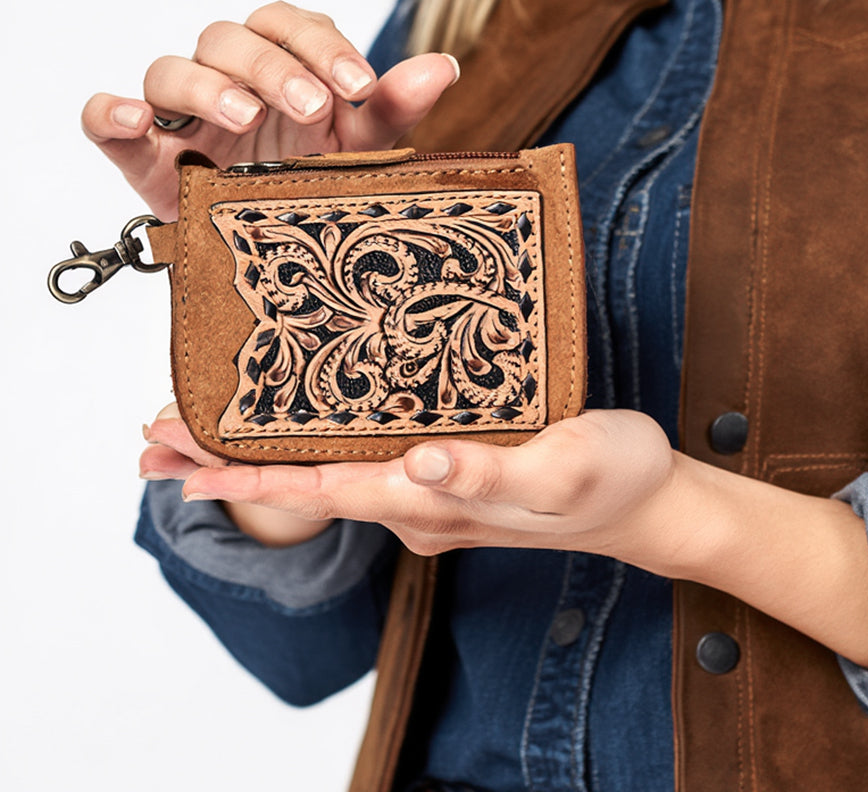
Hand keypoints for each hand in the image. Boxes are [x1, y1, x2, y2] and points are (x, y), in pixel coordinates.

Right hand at [83, 2, 459, 219]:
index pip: (291, 24)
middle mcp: (228, 79)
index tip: (359, 88)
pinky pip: (104, 119)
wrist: (278, 258)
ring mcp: (181, 116)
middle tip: (312, 108)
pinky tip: (136, 122)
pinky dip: (111, 113)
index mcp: (282, 66)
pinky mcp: (142, 156)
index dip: (322, 46)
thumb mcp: (360, 152)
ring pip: (170, 68)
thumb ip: (392, 108)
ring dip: (207, 85)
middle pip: (230, 36)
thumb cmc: (316, 186)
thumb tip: (445, 65)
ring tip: (245, 118)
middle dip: (273, 66)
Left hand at [141, 403, 867, 667]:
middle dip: (235, 465)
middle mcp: (423, 501)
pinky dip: (324, 438)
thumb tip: (416, 463)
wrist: (652, 503)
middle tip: (163, 438)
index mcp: (438, 501)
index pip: (324, 491)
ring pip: (335, 468)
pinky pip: (371, 454)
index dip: (249, 480)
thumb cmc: (616, 483)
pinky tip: (314, 418)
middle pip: (311, 482)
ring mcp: (437, 489)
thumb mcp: (563, 470)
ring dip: (271, 451)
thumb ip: (489, 474)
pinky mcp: (456, 469)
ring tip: (211, 429)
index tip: (182, 468)